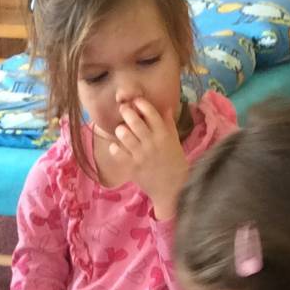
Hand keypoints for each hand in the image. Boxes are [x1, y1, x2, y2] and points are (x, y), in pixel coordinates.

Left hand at [95, 97, 189, 219]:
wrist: (173, 188)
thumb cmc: (174, 162)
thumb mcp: (175, 142)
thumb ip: (168, 124)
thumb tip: (166, 107)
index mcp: (164, 135)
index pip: (151, 113)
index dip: (141, 103)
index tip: (136, 101)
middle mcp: (152, 143)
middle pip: (135, 121)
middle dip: (127, 112)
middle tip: (123, 110)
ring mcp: (141, 155)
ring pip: (124, 135)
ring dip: (120, 130)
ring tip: (121, 130)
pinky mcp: (133, 167)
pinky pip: (118, 153)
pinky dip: (114, 148)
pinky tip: (116, 147)